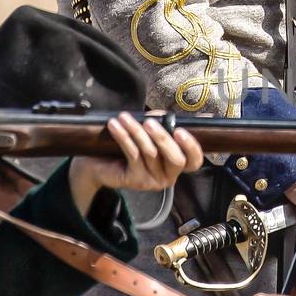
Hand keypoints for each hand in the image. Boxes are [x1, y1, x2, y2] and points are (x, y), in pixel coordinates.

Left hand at [68, 112, 203, 214]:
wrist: (101, 164)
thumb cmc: (130, 146)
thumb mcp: (148, 133)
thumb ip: (160, 125)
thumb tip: (165, 115)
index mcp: (177, 164)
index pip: (194, 161)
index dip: (192, 147)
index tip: (180, 131)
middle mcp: (169, 176)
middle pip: (176, 159)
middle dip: (163, 138)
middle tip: (149, 122)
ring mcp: (153, 181)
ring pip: (151, 154)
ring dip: (136, 132)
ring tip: (124, 117)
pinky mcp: (136, 180)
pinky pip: (133, 155)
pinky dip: (124, 137)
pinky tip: (115, 126)